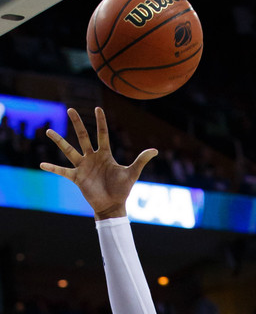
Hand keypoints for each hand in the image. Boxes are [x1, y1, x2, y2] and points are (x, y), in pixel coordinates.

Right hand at [40, 107, 156, 218]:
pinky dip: (53, 169)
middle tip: (70, 108)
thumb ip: (141, 160)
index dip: (100, 121)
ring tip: (48, 130)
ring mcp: (83, 167)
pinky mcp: (77, 178)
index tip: (97, 108)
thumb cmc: (122, 190)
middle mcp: (92, 158)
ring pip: (69, 150)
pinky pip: (63, 172)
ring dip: (59, 141)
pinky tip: (42, 165)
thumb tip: (155, 150)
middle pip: (83, 136)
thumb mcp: (132, 173)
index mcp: (105, 155)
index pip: (102, 134)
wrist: (113, 206)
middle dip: (77, 123)